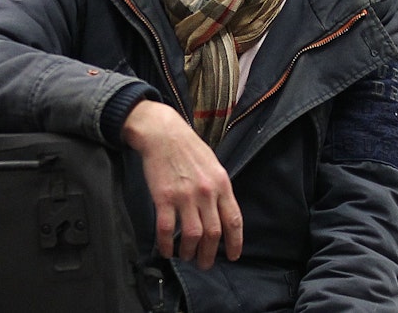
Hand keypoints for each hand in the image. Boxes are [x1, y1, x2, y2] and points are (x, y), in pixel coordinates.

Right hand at [121, 100, 242, 269]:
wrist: (163, 133)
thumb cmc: (188, 148)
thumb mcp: (214, 165)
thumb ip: (219, 189)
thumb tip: (222, 213)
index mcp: (221, 184)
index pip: (233, 220)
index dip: (235, 242)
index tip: (232, 256)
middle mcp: (206, 192)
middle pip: (213, 233)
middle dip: (210, 254)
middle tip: (204, 264)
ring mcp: (185, 196)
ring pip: (192, 235)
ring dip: (190, 252)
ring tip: (186, 257)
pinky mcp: (164, 197)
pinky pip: (166, 229)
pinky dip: (166, 244)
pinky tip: (166, 250)